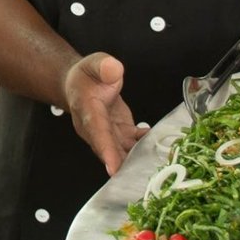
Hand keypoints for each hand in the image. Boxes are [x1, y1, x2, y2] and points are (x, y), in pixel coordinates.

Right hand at [63, 52, 144, 174]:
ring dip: (136, 159)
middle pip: (109, 149)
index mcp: (87, 110)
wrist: (80, 85)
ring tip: (154, 168)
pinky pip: (132, 145)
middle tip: (139, 177)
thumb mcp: (95, 63)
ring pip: (121, 151)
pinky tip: (159, 147)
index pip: (96, 131)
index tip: (113, 168)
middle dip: (123, 163)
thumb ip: (104, 66)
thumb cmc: (87, 75)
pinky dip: (145, 148)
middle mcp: (95, 128)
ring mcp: (108, 134)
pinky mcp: (119, 135)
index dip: (106, 150)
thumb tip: (114, 69)